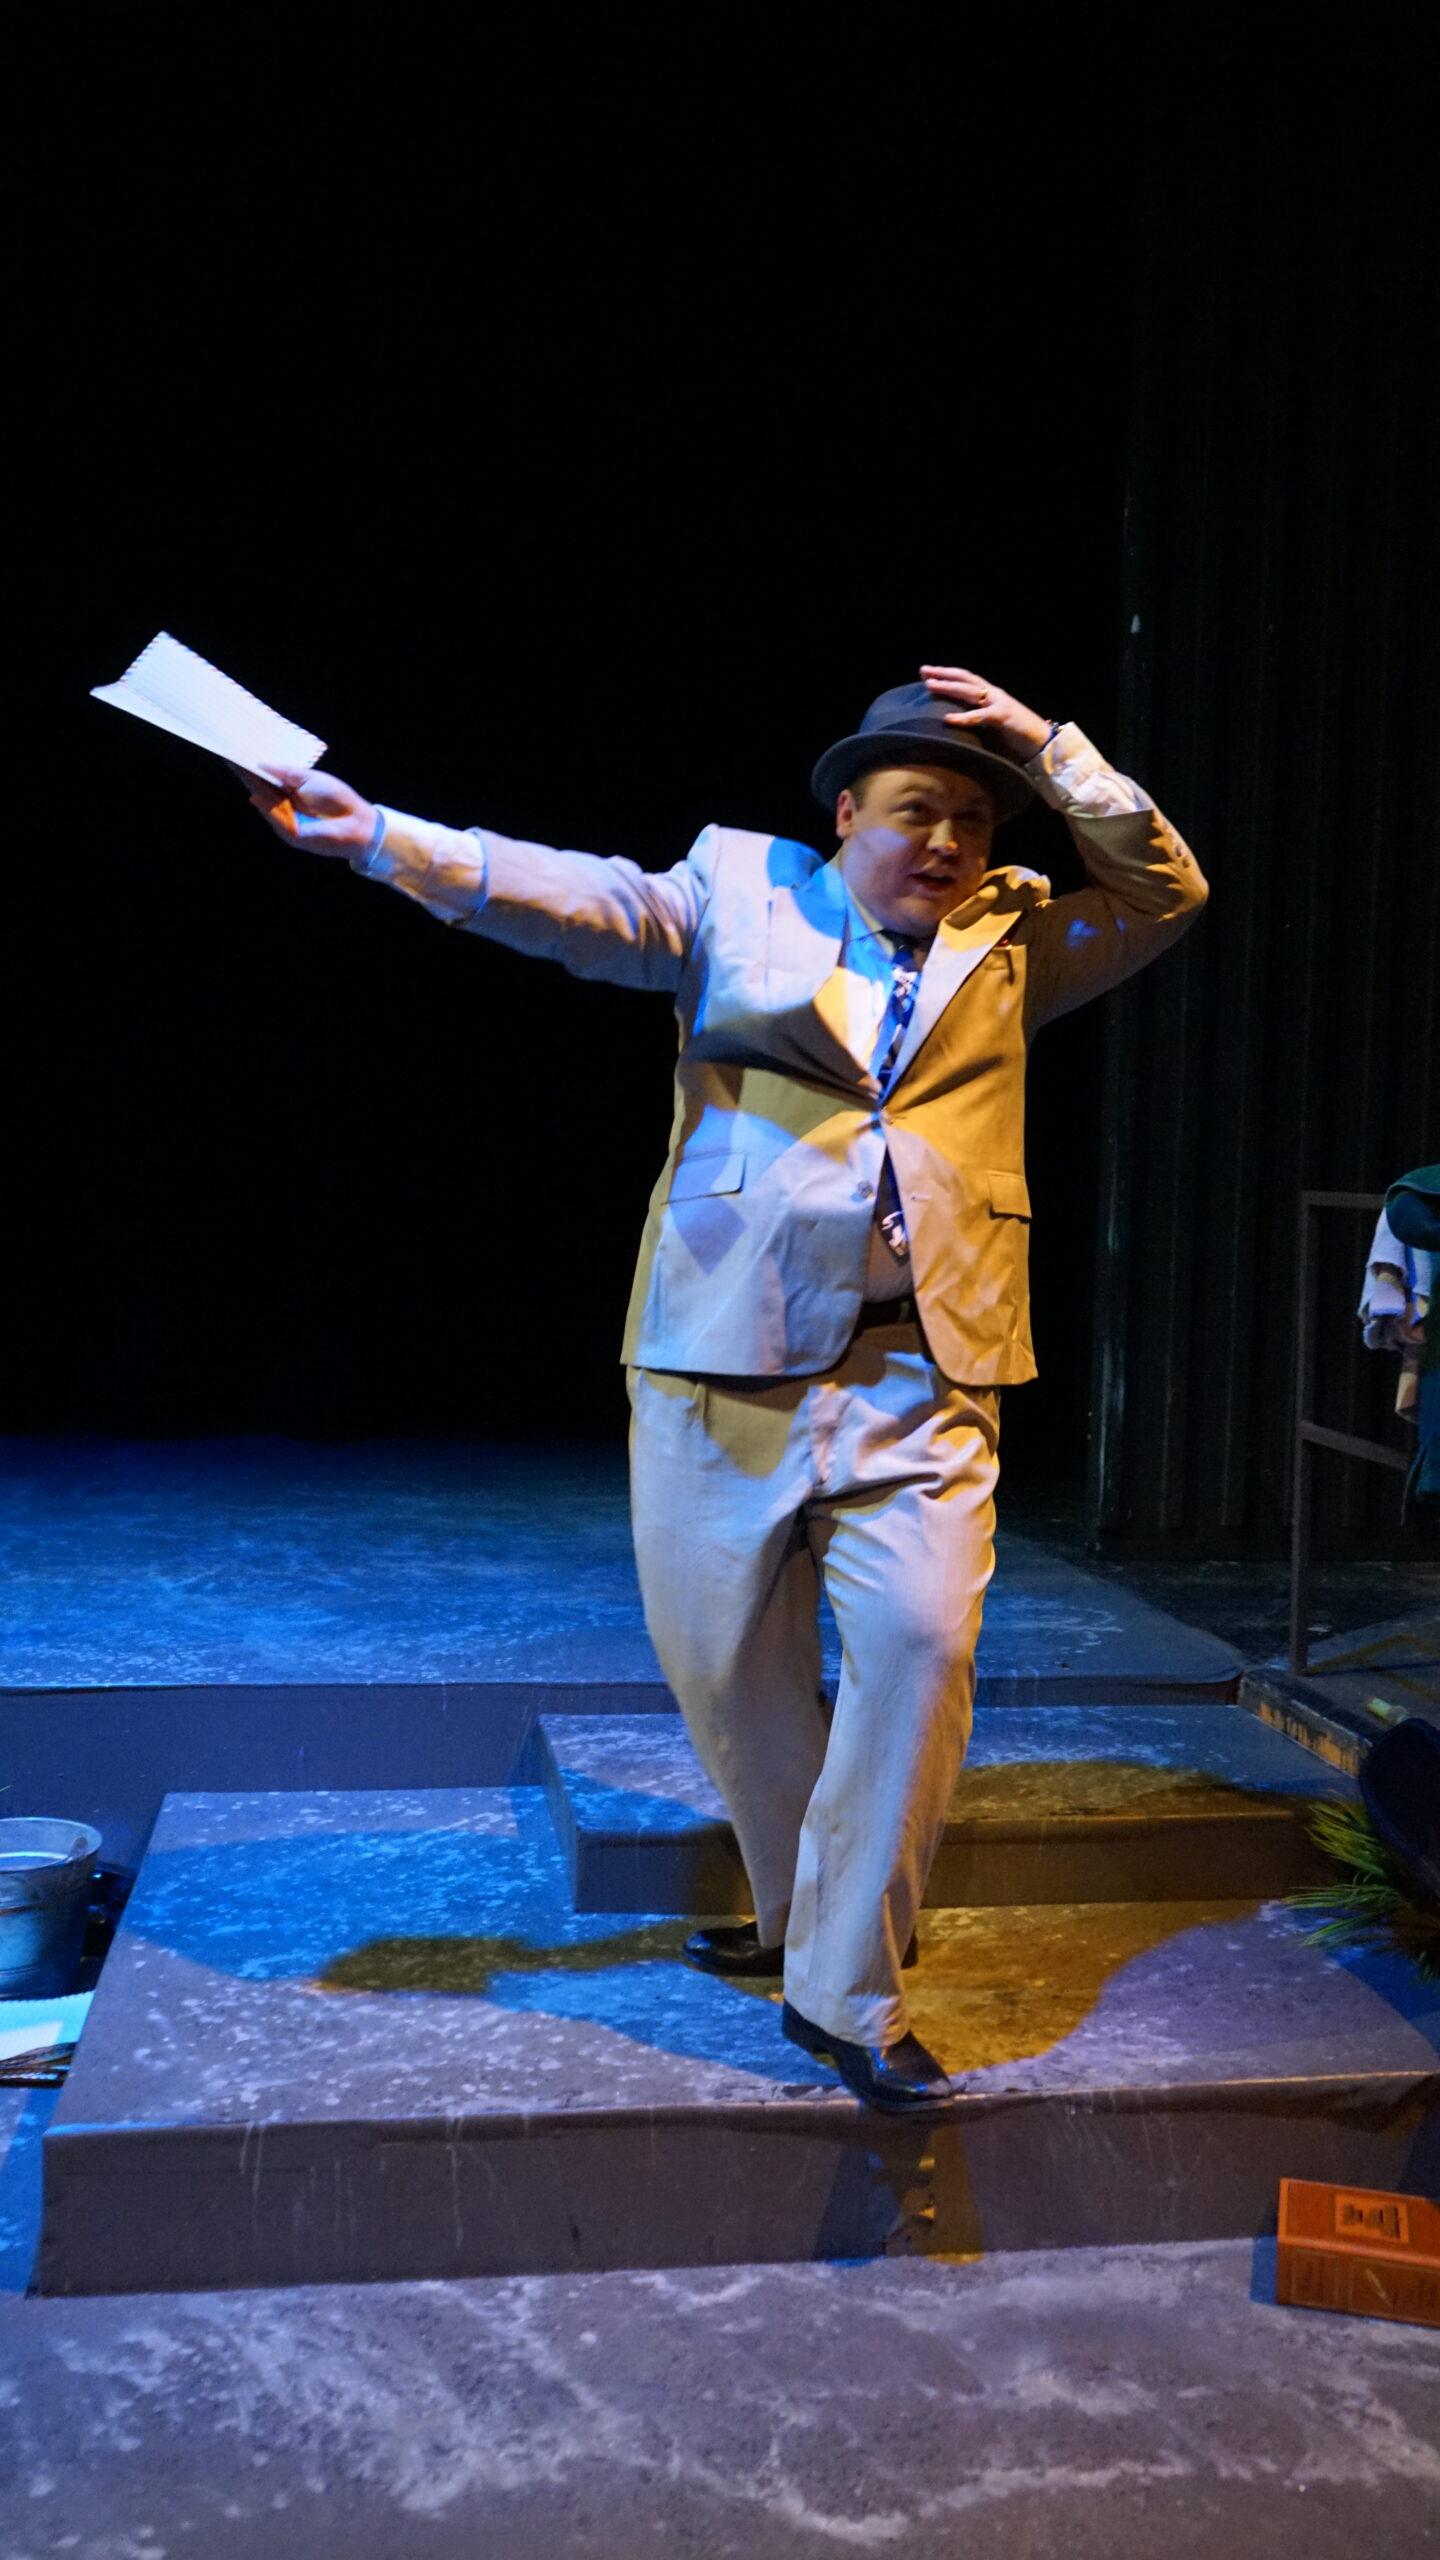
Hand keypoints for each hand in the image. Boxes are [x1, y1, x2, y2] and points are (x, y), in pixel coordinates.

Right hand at [237, 764, 378, 856]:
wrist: (357, 822)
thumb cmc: (337, 799)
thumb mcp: (308, 778)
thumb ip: (284, 772)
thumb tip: (259, 764)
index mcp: (288, 793)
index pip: (264, 780)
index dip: (250, 768)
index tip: (235, 754)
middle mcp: (283, 808)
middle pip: (259, 790)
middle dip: (245, 775)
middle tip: (228, 757)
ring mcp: (285, 822)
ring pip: (263, 803)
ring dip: (250, 786)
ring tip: (237, 767)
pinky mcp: (290, 834)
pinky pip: (275, 817)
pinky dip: (266, 804)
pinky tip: (255, 790)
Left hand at [919, 665, 1051, 762]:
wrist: (1042, 742)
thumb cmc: (1017, 736)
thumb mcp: (993, 725)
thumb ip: (978, 719)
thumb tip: (956, 724)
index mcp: (990, 695)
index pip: (966, 680)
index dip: (947, 675)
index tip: (927, 674)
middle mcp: (993, 694)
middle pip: (965, 679)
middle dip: (943, 674)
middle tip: (923, 671)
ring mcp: (999, 703)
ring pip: (970, 691)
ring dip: (948, 687)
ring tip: (930, 686)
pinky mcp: (1004, 717)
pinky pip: (980, 716)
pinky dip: (963, 717)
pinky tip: (948, 718)